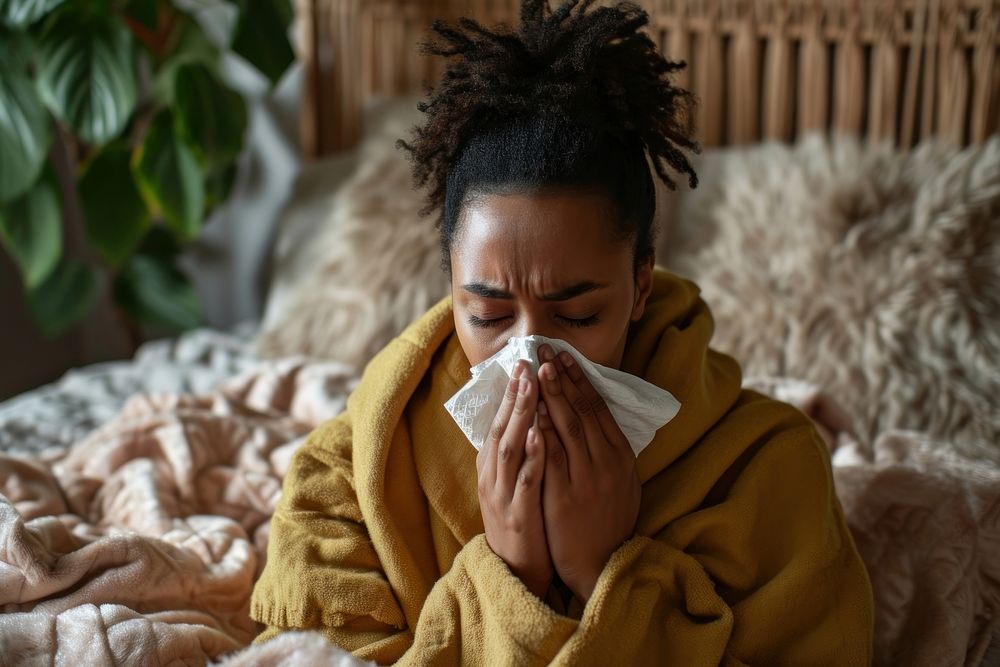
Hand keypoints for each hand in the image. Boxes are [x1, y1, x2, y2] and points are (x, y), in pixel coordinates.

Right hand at [476, 360, 552, 598]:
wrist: (516, 569)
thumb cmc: (520, 519)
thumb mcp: (511, 482)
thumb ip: (514, 451)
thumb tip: (522, 416)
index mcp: (492, 465)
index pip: (500, 420)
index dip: (511, 392)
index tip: (523, 362)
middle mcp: (493, 475)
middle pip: (502, 427)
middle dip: (515, 395)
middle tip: (527, 363)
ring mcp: (503, 493)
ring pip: (509, 448)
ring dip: (521, 416)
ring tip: (532, 388)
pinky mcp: (517, 513)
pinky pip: (525, 480)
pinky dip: (531, 456)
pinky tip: (539, 435)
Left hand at [536, 344, 640, 603]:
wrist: (601, 562)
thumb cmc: (608, 521)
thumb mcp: (622, 484)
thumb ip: (612, 453)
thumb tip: (599, 420)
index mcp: (620, 457)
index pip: (598, 409)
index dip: (581, 381)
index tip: (564, 358)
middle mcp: (606, 463)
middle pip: (582, 411)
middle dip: (562, 378)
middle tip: (545, 351)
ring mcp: (586, 478)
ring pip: (568, 428)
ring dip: (552, 396)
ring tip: (537, 370)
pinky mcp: (564, 495)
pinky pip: (552, 457)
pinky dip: (542, 432)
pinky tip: (532, 412)